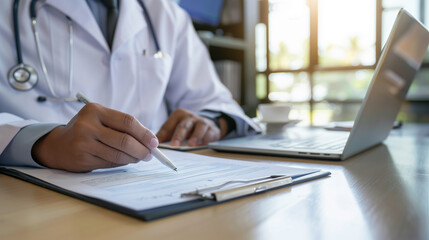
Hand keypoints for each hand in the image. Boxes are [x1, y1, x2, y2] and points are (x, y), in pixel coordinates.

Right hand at [32, 103, 158, 172]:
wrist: (58, 145)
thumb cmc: (87, 130)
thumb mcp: (100, 119)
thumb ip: (121, 126)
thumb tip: (149, 140)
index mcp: (95, 110)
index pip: (127, 122)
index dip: (144, 133)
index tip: (154, 142)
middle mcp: (87, 125)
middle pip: (124, 140)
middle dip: (141, 149)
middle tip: (149, 154)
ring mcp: (83, 143)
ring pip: (118, 154)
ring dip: (133, 158)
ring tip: (139, 158)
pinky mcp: (82, 158)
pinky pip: (110, 163)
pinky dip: (122, 163)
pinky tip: (126, 161)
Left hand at [156, 108, 227, 146]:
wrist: (208, 124)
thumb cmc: (188, 128)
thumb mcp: (176, 128)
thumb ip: (166, 135)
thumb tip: (152, 146)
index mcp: (178, 115)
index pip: (168, 126)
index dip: (163, 135)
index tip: (158, 144)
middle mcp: (189, 117)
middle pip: (183, 126)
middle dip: (179, 135)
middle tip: (174, 145)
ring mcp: (201, 122)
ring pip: (198, 128)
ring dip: (195, 136)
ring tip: (192, 144)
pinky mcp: (212, 129)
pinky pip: (209, 133)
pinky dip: (206, 139)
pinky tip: (203, 144)